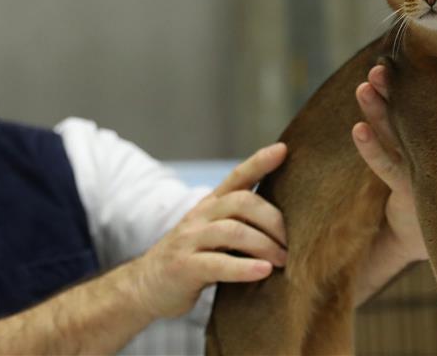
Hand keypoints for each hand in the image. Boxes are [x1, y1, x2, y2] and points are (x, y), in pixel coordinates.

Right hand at [131, 143, 288, 318]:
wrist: (146, 286)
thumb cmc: (191, 259)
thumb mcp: (212, 234)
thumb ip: (239, 223)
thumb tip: (285, 223)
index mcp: (209, 205)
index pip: (237, 177)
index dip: (259, 162)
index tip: (283, 149)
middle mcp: (199, 217)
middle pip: (241, 202)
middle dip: (273, 220)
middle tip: (291, 244)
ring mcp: (189, 240)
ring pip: (233, 231)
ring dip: (264, 245)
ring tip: (283, 261)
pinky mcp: (184, 267)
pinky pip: (218, 264)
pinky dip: (244, 268)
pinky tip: (263, 271)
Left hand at [352, 66, 436, 261]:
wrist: (424, 232)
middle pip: (435, 121)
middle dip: (415, 93)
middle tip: (388, 67)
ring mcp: (429, 174)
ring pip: (402, 138)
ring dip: (380, 112)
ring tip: (365, 86)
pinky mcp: (406, 191)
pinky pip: (385, 166)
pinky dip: (370, 148)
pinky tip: (358, 128)